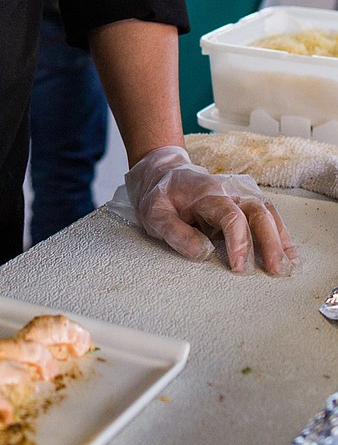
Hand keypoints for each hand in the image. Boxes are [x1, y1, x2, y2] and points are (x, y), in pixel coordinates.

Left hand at [125, 146, 296, 274]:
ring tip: (288, 267)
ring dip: (280, 239)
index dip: (239, 242)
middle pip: (258, 211)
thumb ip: (176, 232)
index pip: (231, 215)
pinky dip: (281, 235)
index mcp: (206, 192)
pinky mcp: (245, 202)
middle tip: (274, 270)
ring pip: (268, 212)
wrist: (165, 174)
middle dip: (270, 242)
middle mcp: (229, 191)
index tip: (238, 267)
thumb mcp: (154, 213)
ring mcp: (240, 194)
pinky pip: (268, 216)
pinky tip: (289, 255)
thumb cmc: (161, 196)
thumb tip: (204, 253)